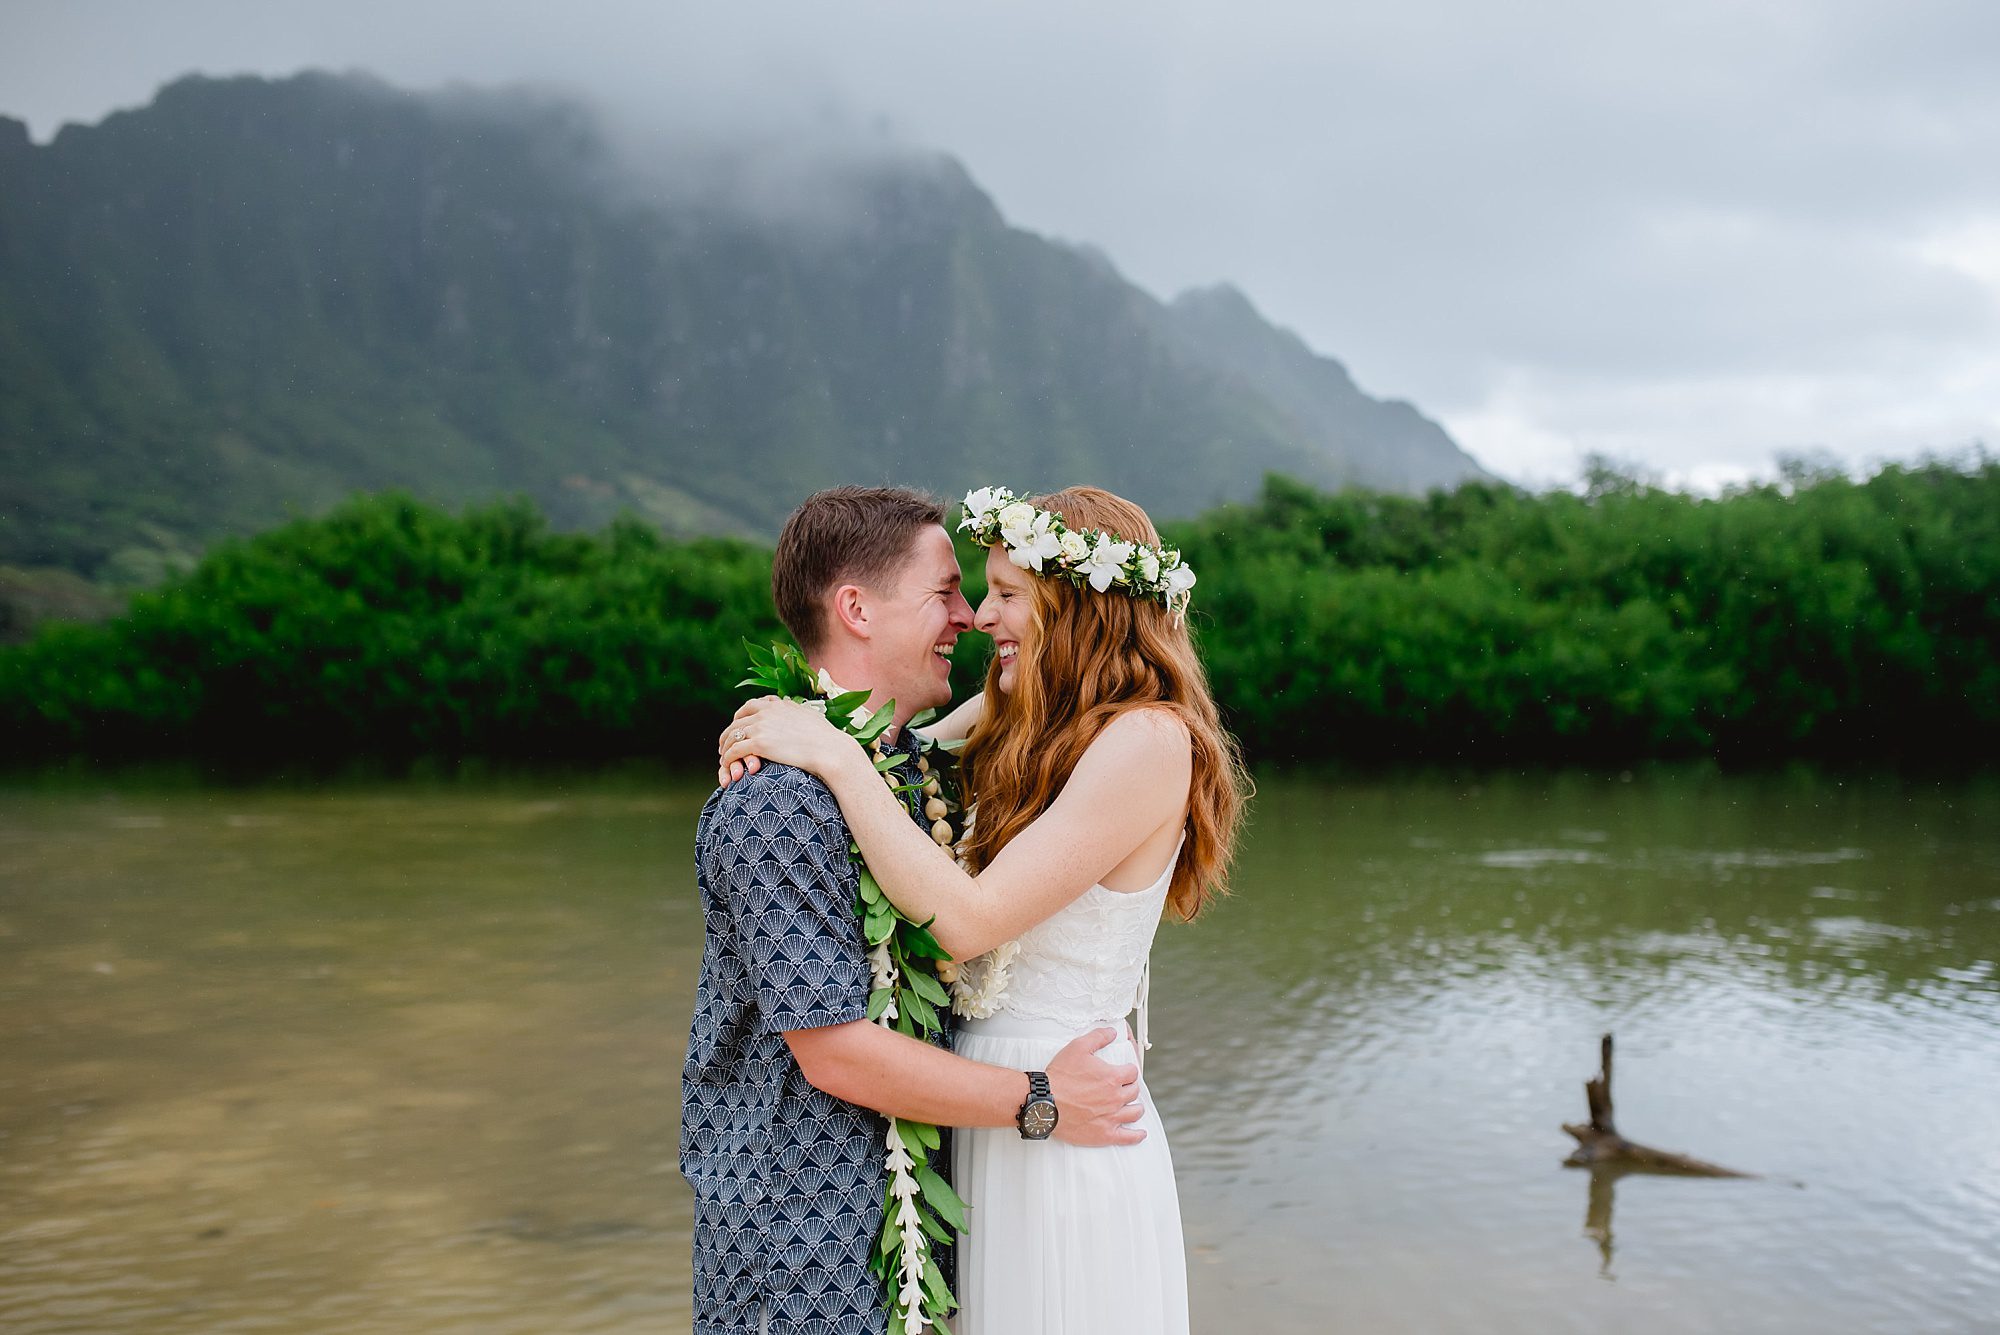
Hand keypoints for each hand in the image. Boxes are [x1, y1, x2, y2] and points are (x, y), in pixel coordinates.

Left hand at [716, 696, 855, 787]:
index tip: (738, 726)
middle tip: (725, 745)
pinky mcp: (758, 743)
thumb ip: (795, 711)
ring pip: (732, 735)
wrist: (830, 749)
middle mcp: (766, 712)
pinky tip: (727, 766)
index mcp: (778, 705)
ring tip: (724, 758)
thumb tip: (793, 708)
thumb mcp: (809, 716)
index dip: (740, 717)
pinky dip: (727, 759)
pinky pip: (734, 751)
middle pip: (737, 720)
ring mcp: (761, 727)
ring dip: (725, 747)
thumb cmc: (826, 738)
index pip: (750, 705)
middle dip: (729, 733)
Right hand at [1045, 1028, 1146, 1146]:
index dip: (1128, 1070)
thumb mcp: (1077, 1047)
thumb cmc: (1060, 1076)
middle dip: (1131, 1087)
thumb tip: (1112, 1032)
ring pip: (1135, 1112)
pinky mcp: (1104, 1134)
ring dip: (1135, 1107)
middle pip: (1134, 1092)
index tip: (1124, 1071)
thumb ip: (1098, 1037)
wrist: (1044, 1102)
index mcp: (1113, 1077)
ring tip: (1132, 1106)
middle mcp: (1116, 1097)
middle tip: (1124, 1087)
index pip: (1132, 1072)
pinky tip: (1140, 1133)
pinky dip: (1137, 1135)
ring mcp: (1112, 1117)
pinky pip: (1128, 1137)